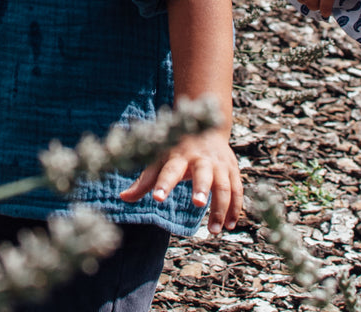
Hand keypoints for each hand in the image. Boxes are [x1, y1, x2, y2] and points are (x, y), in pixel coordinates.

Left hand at [119, 131, 242, 234]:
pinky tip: (230, 225)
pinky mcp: (233, 170)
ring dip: (221, 208)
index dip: (163, 183)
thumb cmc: (178, 150)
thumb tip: (123, 198)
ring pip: (224, 186)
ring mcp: (220, 164)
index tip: (157, 198)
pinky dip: (235, 209)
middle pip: (204, 173)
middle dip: (201, 187)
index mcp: (179, 155)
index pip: (170, 170)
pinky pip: (237, 191)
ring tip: (214, 231)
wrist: (208, 128)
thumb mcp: (160, 160)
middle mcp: (202, 159)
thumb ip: (144, 181)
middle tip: (197, 203)